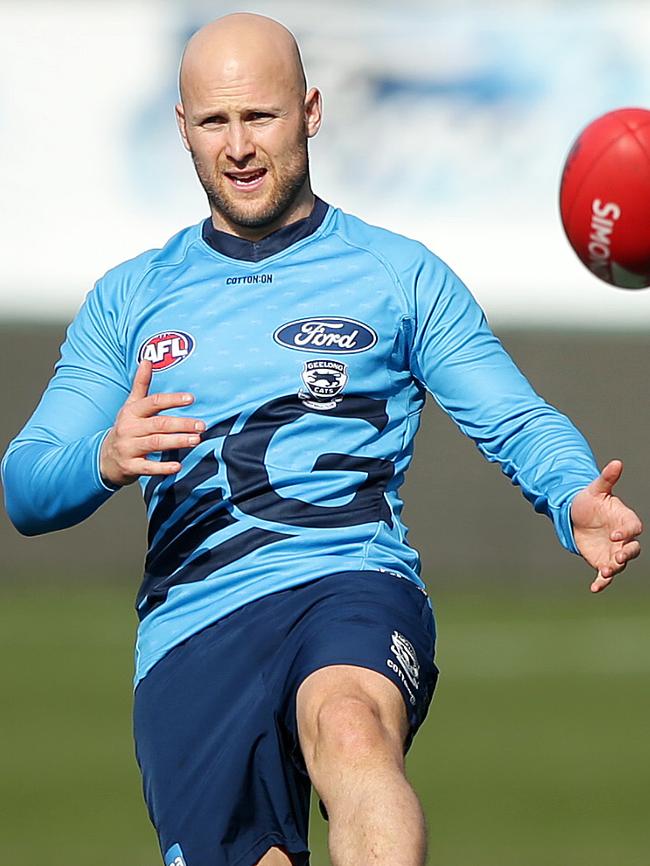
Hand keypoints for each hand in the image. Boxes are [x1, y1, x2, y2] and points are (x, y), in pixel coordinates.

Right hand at [100, 360, 204, 486]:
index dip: (172, 400)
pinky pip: (147, 468)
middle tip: (201, 425)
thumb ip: (141, 384)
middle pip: (158, 424)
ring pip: (155, 443)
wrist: (104, 458)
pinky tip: (177, 466)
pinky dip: (162, 467)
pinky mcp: (130, 466)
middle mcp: (129, 428)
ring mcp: (129, 448)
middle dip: (181, 423)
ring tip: (196, 440)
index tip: (191, 398)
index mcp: (132, 412)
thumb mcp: (131, 406)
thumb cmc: (126, 428)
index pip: (153, 402)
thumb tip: (147, 359)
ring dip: (177, 441)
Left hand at [571, 460, 642, 592]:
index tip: (616, 535)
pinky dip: (602, 583)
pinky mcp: (602, 562)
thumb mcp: (596, 489)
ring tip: (604, 571)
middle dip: (626, 554)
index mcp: (625, 520)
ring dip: (614, 569)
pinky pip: (605, 576)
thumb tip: (616, 462)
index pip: (633, 528)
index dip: (627, 532)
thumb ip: (607, 479)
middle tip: (617, 557)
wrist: (576, 515)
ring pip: (620, 564)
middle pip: (632, 549)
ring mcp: (613, 552)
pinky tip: (595, 589)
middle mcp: (622, 538)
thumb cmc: (590, 500)